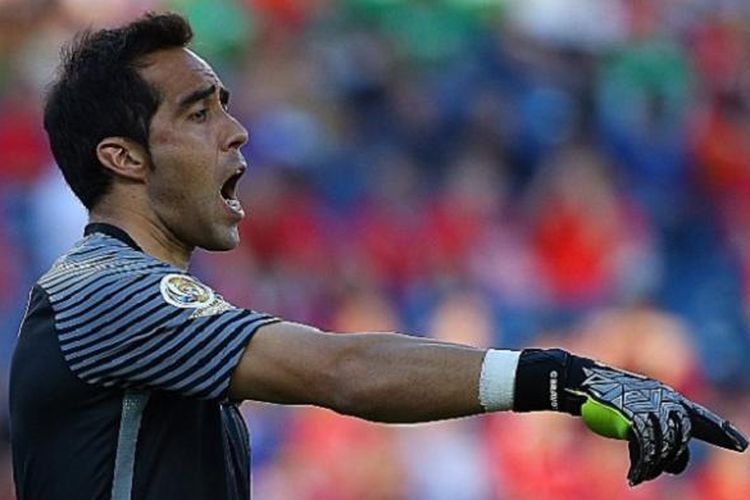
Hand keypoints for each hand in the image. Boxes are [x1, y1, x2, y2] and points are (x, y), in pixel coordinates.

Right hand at [576, 364, 747, 485]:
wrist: (578, 383)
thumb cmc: (603, 400)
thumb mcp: (634, 414)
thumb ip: (657, 430)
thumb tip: (675, 462)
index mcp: (665, 395)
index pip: (699, 416)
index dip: (722, 431)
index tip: (742, 444)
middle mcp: (662, 398)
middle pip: (682, 438)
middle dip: (670, 459)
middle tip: (649, 469)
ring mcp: (649, 405)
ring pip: (666, 446)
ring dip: (652, 467)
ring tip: (639, 475)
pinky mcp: (635, 415)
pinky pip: (647, 450)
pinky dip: (642, 468)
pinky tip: (633, 477)